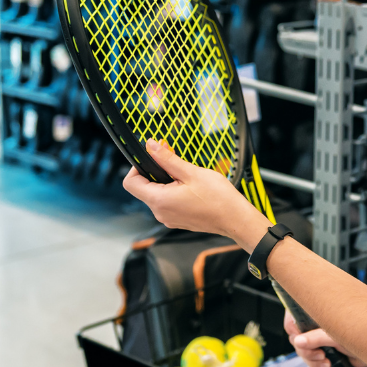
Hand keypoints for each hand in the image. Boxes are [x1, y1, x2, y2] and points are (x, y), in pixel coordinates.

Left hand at [123, 140, 262, 240]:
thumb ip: (167, 159)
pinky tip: (190, 187)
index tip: (152, 158)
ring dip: (166, 182)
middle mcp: (160, 212)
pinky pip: (167, 203)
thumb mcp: (192, 172)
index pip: (130, 183)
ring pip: (156, 195)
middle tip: (174, 161)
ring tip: (187, 176)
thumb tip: (151, 146)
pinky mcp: (177, 220)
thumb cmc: (218, 199)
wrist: (235, 219)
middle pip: (144, 188)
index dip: (137, 167)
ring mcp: (168, 218)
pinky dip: (173, 192)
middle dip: (156, 171)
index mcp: (159, 200)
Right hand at [284, 310, 365, 366]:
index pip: (293, 316)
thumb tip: (297, 341)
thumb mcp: (338, 334)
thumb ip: (317, 337)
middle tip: (320, 355)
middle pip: (297, 339)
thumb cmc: (364, 330)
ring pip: (304, 353)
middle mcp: (317, 324)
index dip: (293, 330)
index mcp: (317, 312)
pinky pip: (313, 362)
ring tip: (327, 364)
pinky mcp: (326, 352)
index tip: (300, 340)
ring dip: (313, 362)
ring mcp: (321, 339)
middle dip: (307, 352)